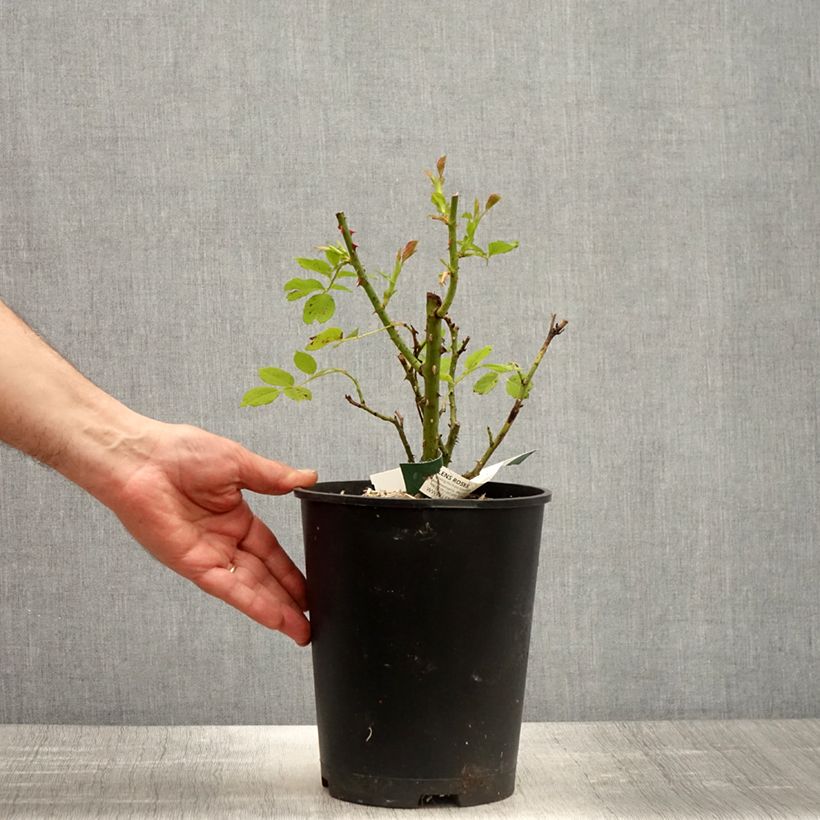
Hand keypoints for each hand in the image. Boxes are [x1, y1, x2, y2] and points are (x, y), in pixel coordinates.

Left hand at [106, 421, 316, 644]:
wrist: (141, 458)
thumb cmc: (179, 452)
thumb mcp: (240, 462)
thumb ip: (274, 477)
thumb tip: (307, 478)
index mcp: (235, 517)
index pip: (271, 551)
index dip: (291, 572)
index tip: (310, 589)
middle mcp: (222, 540)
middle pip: (264, 576)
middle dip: (288, 599)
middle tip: (312, 619)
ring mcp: (208, 555)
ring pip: (249, 588)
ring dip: (276, 609)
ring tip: (301, 629)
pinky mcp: (192, 564)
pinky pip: (228, 587)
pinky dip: (252, 603)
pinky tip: (274, 618)